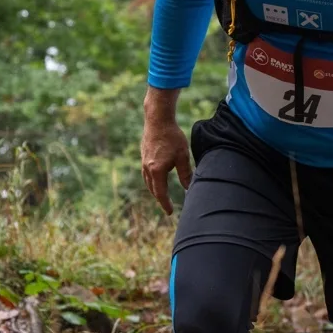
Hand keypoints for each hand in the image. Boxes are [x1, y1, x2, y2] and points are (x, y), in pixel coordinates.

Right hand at [141, 89, 191, 213]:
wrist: (157, 120)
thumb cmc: (172, 137)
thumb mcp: (182, 156)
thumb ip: (185, 174)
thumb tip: (189, 188)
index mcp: (157, 171)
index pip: (161, 193)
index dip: (166, 204)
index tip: (170, 212)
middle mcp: (147, 168)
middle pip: (153, 189)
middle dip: (160, 199)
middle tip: (167, 206)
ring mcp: (144, 162)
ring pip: (148, 182)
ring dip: (155, 190)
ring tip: (162, 195)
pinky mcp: (143, 155)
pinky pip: (146, 173)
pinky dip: (152, 180)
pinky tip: (157, 178)